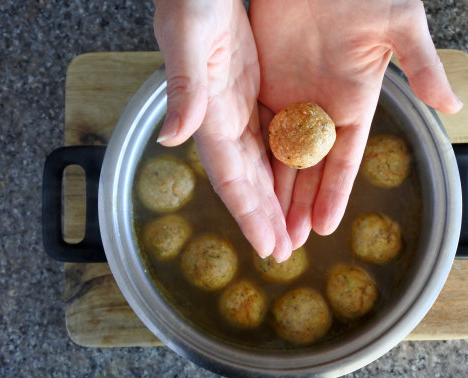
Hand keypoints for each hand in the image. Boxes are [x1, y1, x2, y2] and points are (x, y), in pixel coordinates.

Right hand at [153, 0, 291, 260]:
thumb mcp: (189, 36)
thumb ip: (184, 87)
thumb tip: (173, 139)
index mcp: (209, 113)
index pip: (230, 176)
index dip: (248, 214)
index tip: (267, 246)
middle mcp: (224, 117)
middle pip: (247, 178)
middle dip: (265, 217)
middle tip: (284, 251)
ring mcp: (240, 105)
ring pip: (261, 162)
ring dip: (275, 197)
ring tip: (292, 228)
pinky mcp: (254, 91)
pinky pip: (272, 135)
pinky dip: (283, 162)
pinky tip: (294, 180)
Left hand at [250, 0, 462, 248]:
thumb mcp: (399, 25)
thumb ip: (422, 65)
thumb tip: (453, 104)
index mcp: (355, 103)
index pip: (344, 160)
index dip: (333, 193)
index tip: (324, 225)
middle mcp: (323, 110)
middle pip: (309, 169)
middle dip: (299, 205)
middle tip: (289, 242)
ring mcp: (293, 101)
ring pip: (281, 156)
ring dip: (274, 191)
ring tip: (267, 225)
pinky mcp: (266, 87)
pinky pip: (258, 130)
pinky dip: (253, 158)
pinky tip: (248, 185)